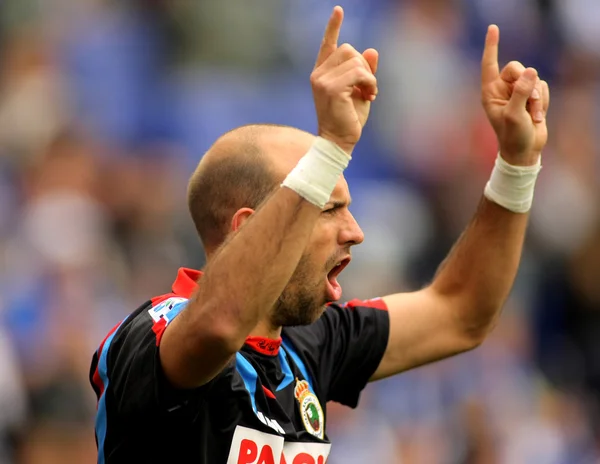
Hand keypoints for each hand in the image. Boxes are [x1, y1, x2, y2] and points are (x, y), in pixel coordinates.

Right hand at [310, 6, 378, 153]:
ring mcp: (322, 80)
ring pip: (356, 60)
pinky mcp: (331, 88)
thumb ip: (364, 72)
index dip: (333, 27)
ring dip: (369, 77)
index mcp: (323, 73)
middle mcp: (319, 74)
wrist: (339, 141)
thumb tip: (371, 51)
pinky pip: (359, 73)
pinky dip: (369, 83)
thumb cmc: (348, 119)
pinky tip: (369, 96)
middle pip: (349, 50)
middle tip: (367, 88)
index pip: (328, 45)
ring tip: (368, 94)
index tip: (338, 10)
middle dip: (364, 67)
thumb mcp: (360, 91)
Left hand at [481, 25, 549, 165]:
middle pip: (518, 68)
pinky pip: (542, 86)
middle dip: (526, 84)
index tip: (493, 28)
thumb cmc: (512, 136)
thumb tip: (531, 71)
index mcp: (490, 92)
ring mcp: (517, 92)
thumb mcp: (514, 115)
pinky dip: (543, 101)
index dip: (492, 46)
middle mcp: (502, 89)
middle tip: (529, 103)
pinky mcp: (531, 96)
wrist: (524, 150)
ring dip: (536, 98)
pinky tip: (537, 117)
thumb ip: (521, 92)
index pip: (489, 64)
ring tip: (531, 116)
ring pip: (533, 79)